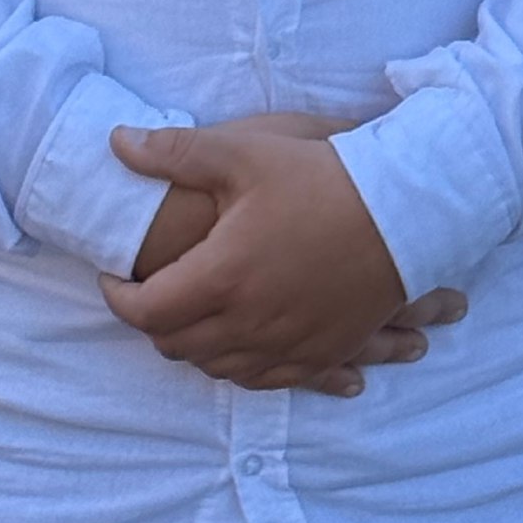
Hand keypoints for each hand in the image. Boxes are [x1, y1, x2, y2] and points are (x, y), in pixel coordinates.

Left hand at [101, 115, 409, 393]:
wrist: (407, 210)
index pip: (145, 309)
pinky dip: (241, 367)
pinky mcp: (322, 352)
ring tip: (192, 314)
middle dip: (154, 321)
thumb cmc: (324, 177)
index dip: (119, 295)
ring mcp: (288, 343)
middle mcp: (250, 322)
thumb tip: (117, 143)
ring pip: (217, 368)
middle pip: (177, 344)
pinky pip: (265, 379)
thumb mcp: (247, 152)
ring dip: (194, 346)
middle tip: (152, 292)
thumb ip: (176, 152)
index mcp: (222, 275)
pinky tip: (239, 345)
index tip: (115, 275)